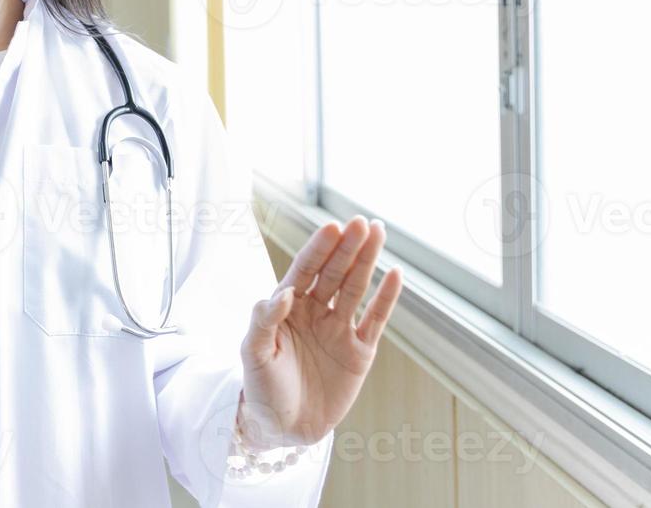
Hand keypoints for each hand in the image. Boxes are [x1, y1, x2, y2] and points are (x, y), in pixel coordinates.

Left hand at [237, 216, 403, 448]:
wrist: (283, 428)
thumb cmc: (261, 388)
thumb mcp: (254, 354)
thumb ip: (264, 321)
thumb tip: (283, 292)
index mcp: (287, 307)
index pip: (304, 270)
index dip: (318, 249)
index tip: (332, 227)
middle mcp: (315, 311)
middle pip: (333, 272)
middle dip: (347, 247)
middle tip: (360, 222)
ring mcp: (338, 329)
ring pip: (355, 288)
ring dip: (367, 261)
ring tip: (378, 232)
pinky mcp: (359, 352)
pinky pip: (375, 319)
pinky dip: (386, 298)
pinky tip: (396, 274)